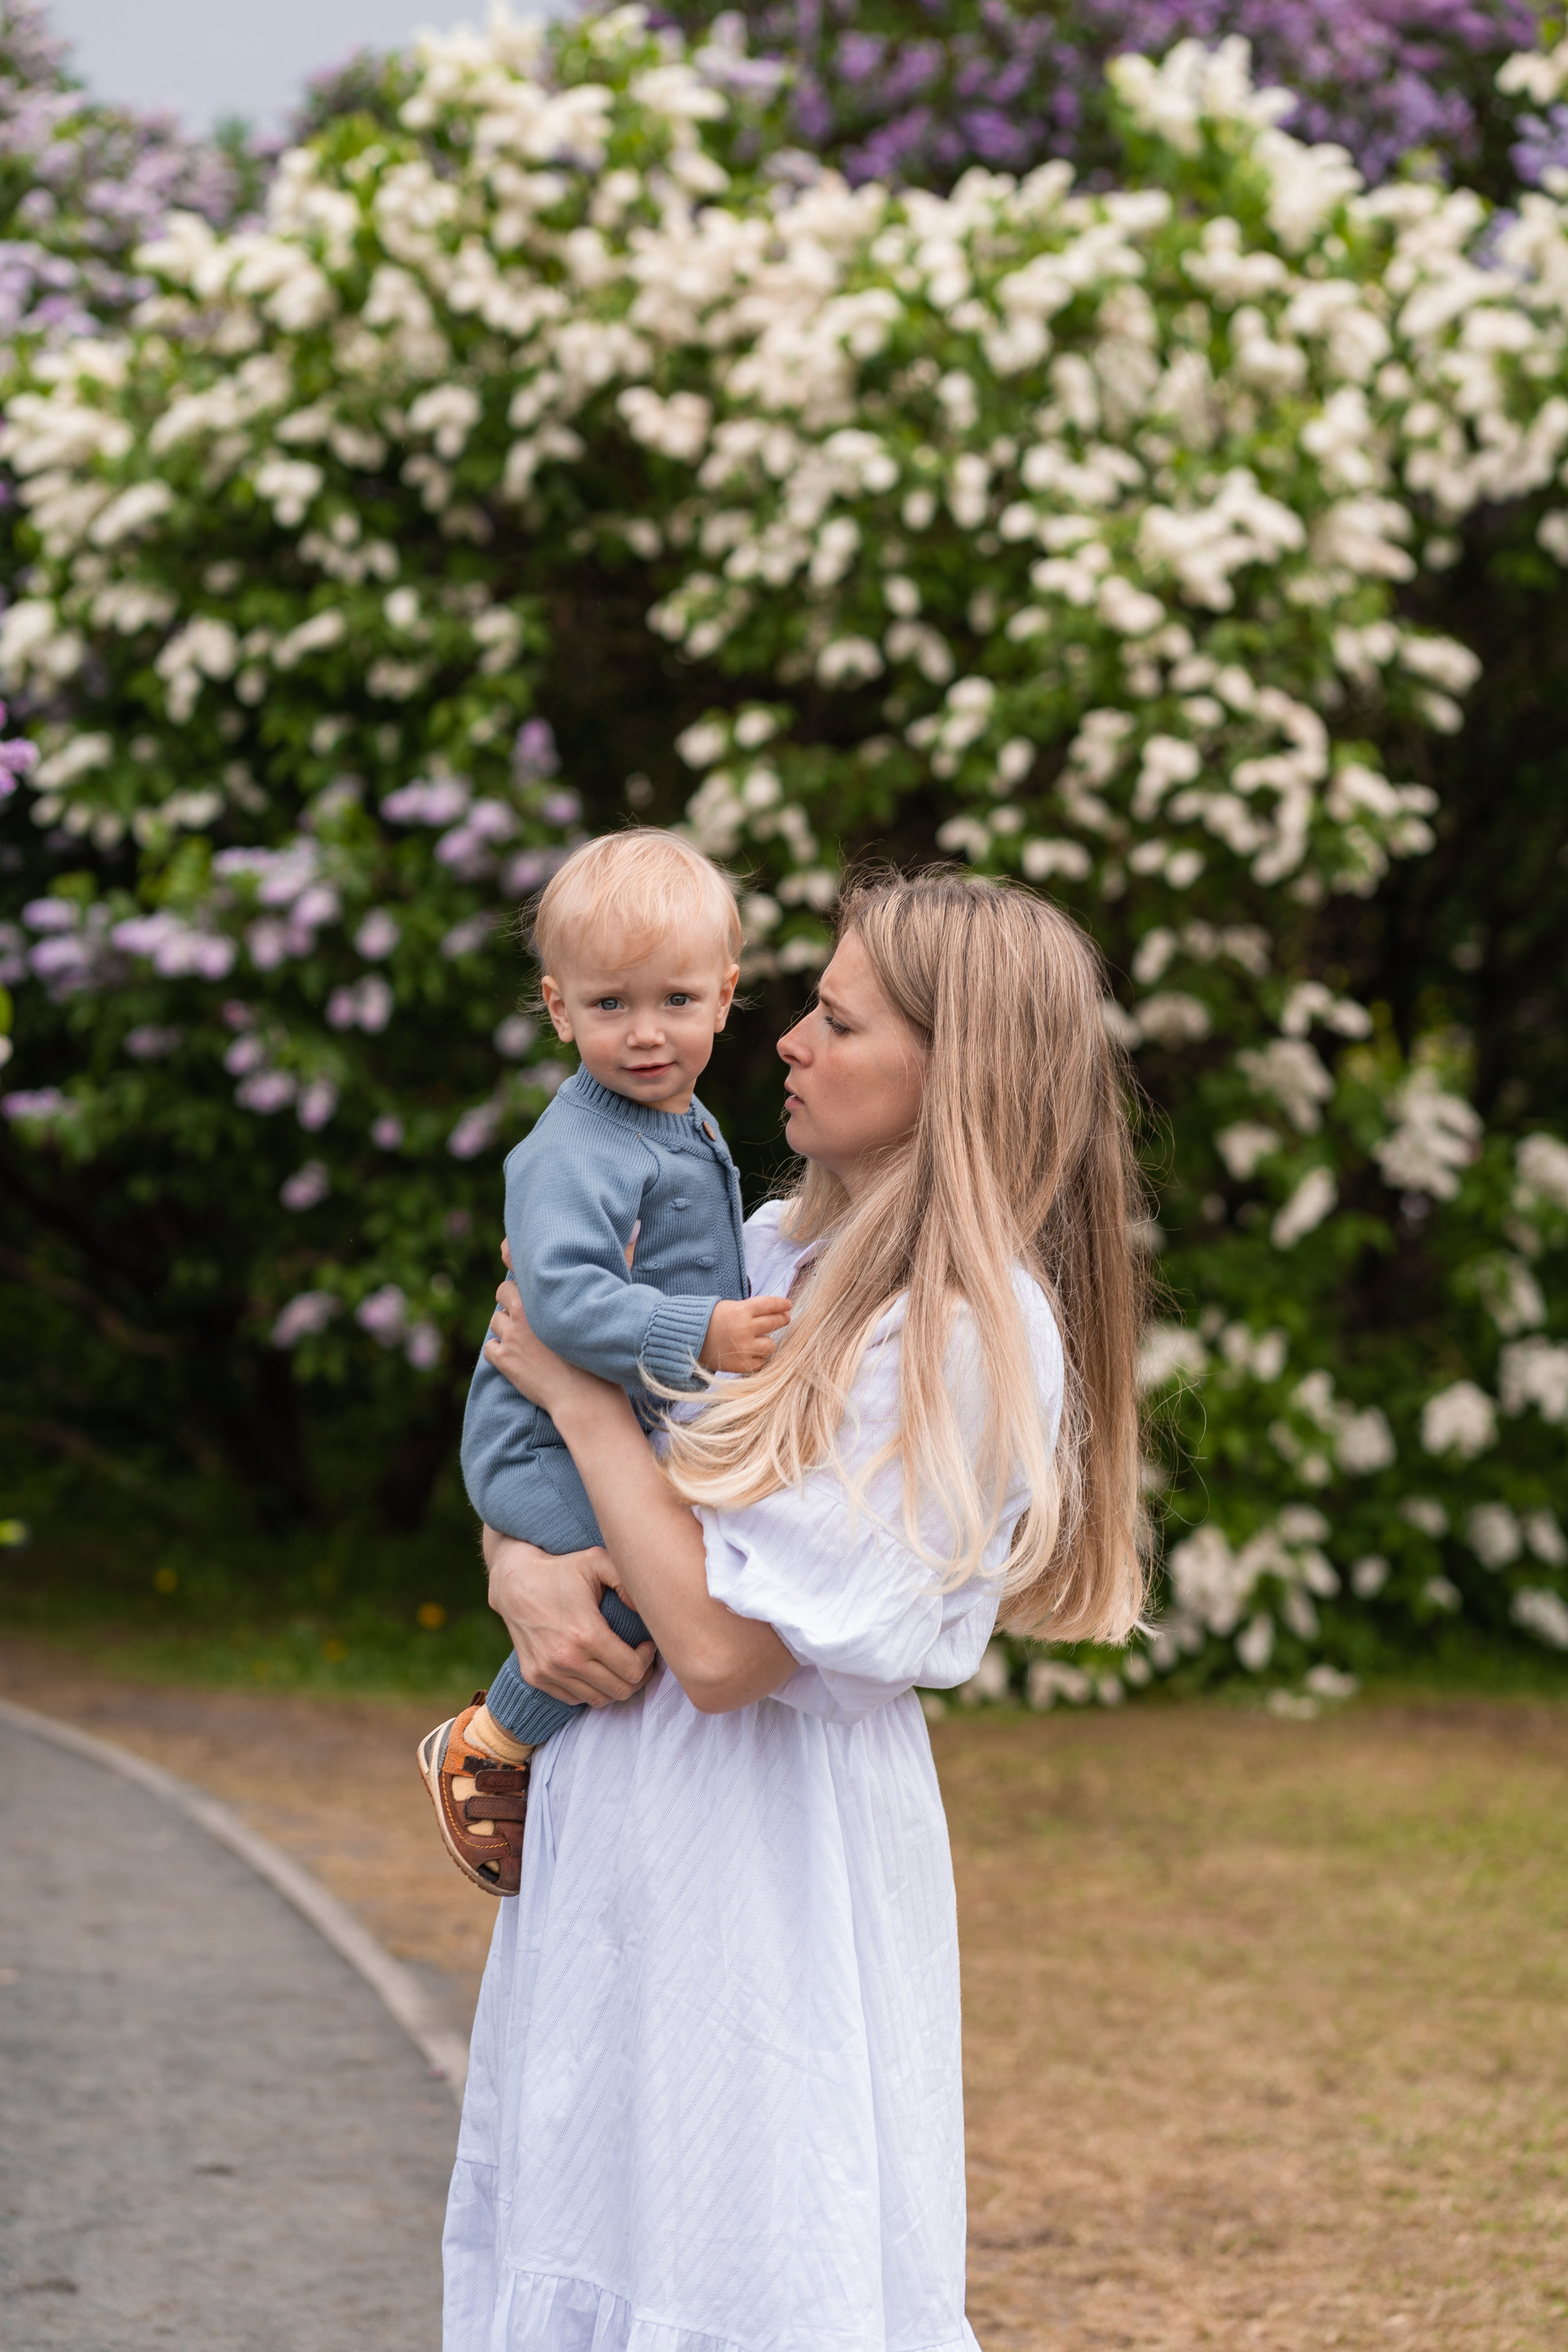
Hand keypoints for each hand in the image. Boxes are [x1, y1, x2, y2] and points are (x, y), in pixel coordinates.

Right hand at [482, 1527, 655, 1707]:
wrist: (513, 1582)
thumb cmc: (561, 1570)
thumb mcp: (597, 1561)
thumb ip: (627, 1582)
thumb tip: (647, 1611)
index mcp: (586, 1633)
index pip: (632, 1670)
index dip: (647, 1660)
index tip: (646, 1645)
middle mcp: (565, 1659)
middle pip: (620, 1691)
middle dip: (638, 1677)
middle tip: (640, 1659)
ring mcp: (547, 1671)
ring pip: (598, 1699)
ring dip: (615, 1686)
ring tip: (620, 1666)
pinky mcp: (534, 1677)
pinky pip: (574, 1699)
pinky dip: (589, 1690)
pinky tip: (595, 1669)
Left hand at [484, 1272, 601, 1417]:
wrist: (586, 1397)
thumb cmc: (603, 1353)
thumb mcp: (602, 1308)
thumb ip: (608, 1273)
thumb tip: (633, 1233)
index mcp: (545, 1296)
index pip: (518, 1269)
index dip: (516, 1265)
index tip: (518, 1265)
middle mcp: (523, 1313)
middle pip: (502, 1292)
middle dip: (511, 1300)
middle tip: (526, 1313)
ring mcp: (511, 1337)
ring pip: (495, 1320)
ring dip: (505, 1326)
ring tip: (523, 1337)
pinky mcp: (504, 1361)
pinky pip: (488, 1348)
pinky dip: (497, 1351)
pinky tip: (514, 1356)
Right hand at [699, 1295, 791, 1374]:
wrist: (689, 1339)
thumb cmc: (711, 1321)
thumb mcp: (730, 1307)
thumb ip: (752, 1309)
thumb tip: (777, 1310)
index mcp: (741, 1311)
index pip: (770, 1305)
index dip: (782, 1304)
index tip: (788, 1305)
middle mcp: (744, 1329)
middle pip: (774, 1323)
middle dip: (782, 1319)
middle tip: (784, 1319)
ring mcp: (743, 1348)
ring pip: (771, 1345)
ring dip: (768, 1342)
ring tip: (761, 1340)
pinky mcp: (740, 1364)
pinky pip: (761, 1363)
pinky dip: (759, 1358)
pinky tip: (754, 1353)